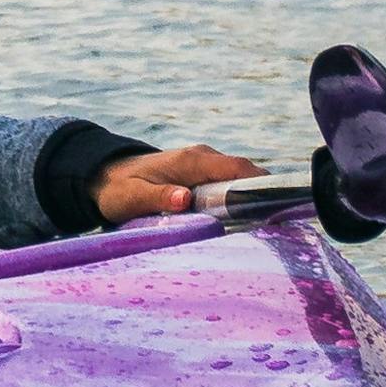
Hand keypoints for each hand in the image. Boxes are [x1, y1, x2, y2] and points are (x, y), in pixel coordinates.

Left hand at [100, 143, 268, 214]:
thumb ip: (158, 198)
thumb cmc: (118, 189)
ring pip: (239, 180)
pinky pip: (229, 185)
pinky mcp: (200, 176)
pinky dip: (240, 200)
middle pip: (246, 174)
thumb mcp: (133, 197)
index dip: (263, 184)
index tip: (281, 206)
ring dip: (253, 200)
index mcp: (192, 161)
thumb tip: (185, 199)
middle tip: (281, 226)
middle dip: (264, 195)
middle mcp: (203, 158)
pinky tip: (247, 223)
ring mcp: (203, 166)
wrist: (104, 177)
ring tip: (270, 228)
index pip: (239, 167)